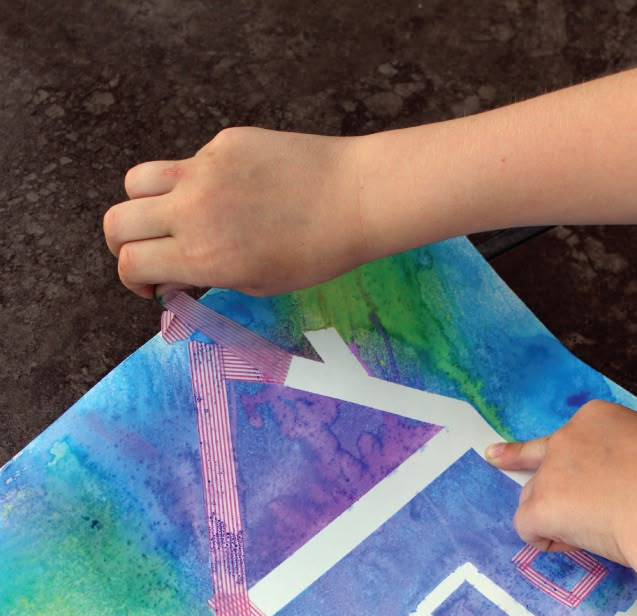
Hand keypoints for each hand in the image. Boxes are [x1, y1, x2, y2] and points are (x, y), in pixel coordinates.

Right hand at [103, 127, 367, 298]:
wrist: (352, 199)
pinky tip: (234, 194)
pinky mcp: (222, 143)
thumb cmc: (313, 254)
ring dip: (143, 205)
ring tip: (171, 219)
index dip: (133, 280)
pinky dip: (194, 183)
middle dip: (124, 244)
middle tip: (148, 253)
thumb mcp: (256, 284)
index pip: (130, 263)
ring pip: (137, 182)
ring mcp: (202, 171)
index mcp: (200, 256)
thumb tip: (172, 275)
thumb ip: (205, 277)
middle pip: (117, 222)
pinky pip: (188, 164)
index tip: (153, 285)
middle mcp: (190, 211)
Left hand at [485, 400, 636, 571]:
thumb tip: (620, 476)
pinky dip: (542, 540)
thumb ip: (620, 452)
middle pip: (543, 466)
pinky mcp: (540, 505)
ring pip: (533, 498)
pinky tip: (570, 543)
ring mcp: (550, 472)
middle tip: (507, 465)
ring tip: (593, 531)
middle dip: (544, 482)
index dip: (568, 460)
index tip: (542, 456)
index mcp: (596, 417)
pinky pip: (526, 527)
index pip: (568, 438)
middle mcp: (566, 438)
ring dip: (552, 516)